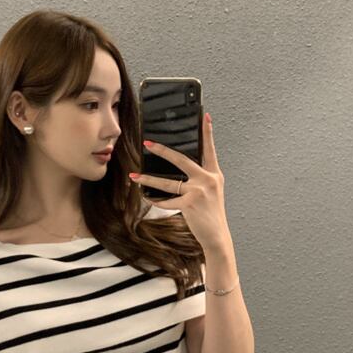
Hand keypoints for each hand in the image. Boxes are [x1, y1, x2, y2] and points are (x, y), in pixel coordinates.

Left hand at [129, 111, 229, 250]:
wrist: (217, 235)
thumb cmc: (211, 213)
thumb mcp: (212, 191)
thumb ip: (201, 177)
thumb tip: (181, 168)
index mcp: (214, 174)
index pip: (210, 149)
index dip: (208, 132)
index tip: (205, 116)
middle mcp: (208, 179)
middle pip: (181, 160)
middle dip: (162, 150)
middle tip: (148, 143)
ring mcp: (199, 191)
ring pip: (167, 182)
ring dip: (148, 180)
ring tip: (135, 175)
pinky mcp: (189, 204)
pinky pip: (167, 201)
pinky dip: (157, 201)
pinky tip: (149, 199)